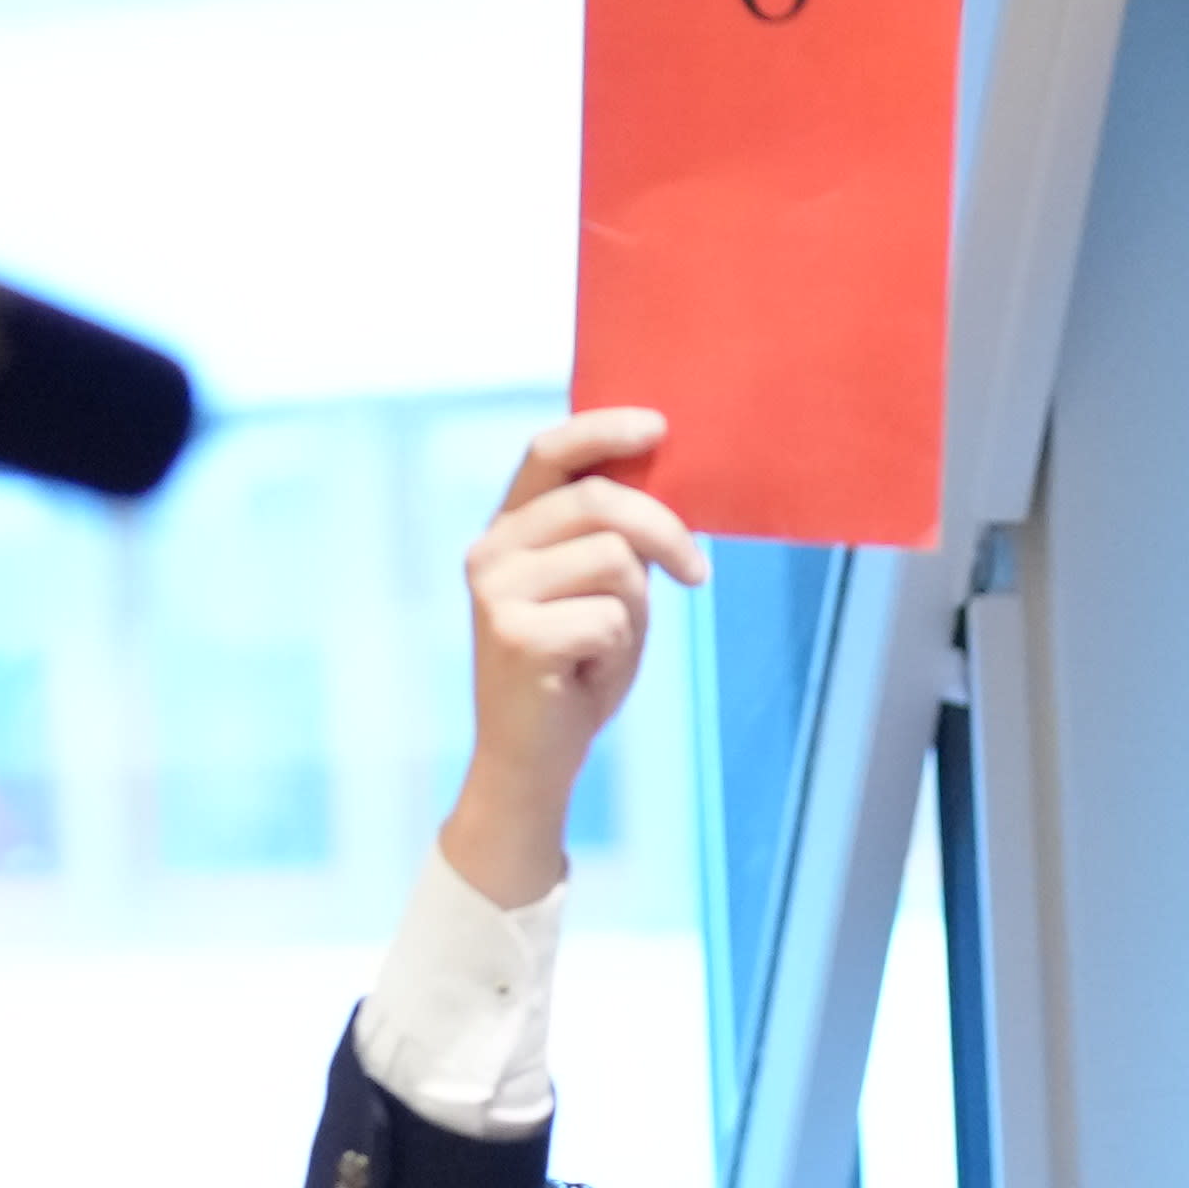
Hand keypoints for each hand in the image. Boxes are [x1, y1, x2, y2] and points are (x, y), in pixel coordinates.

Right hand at [446, 409, 707, 904]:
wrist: (531, 761)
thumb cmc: (574, 672)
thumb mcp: (599, 590)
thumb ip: (613, 537)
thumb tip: (663, 477)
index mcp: (509, 529)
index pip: (550, 452)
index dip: (604, 429)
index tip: (660, 426)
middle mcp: (491, 550)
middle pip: (602, 503)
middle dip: (666, 533)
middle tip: (697, 575)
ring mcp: (496, 592)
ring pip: (614, 561)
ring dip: (635, 611)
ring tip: (607, 647)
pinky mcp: (515, 636)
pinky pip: (610, 618)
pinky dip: (619, 652)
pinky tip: (586, 676)